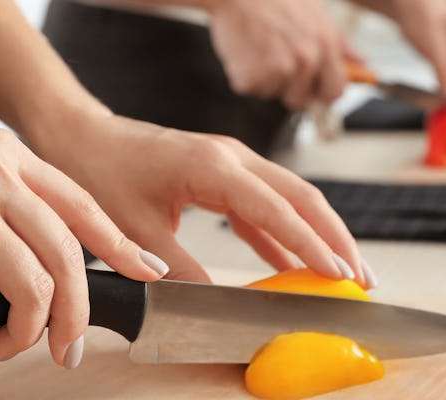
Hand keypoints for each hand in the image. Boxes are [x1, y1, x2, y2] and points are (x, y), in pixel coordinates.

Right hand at [0, 130, 167, 366]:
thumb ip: (9, 207)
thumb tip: (56, 271)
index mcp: (7, 157)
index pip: (82, 207)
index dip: (120, 246)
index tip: (147, 272)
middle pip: (68, 258)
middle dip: (75, 316)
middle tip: (69, 350)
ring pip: (34, 289)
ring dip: (23, 334)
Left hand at [32, 115, 371, 287]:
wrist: (83, 137)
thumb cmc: (103, 172)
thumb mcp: (135, 228)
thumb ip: (176, 269)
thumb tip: (210, 306)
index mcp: (213, 166)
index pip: (277, 208)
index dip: (311, 244)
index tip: (339, 273)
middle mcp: (232, 157)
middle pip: (301, 196)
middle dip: (336, 237)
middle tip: (361, 277)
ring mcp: (232, 163)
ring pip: (291, 199)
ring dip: (319, 234)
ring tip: (345, 272)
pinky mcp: (224, 174)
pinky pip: (266, 206)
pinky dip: (284, 236)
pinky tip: (296, 266)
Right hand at [205, 0, 356, 107]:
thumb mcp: (316, 13)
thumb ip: (340, 42)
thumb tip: (361, 62)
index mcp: (326, 45)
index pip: (335, 91)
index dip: (320, 92)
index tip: (310, 88)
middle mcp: (306, 60)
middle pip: (299, 99)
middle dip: (287, 87)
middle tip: (273, 58)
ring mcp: (280, 70)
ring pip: (272, 93)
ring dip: (263, 78)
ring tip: (258, 48)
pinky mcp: (253, 76)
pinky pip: (250, 89)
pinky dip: (243, 75)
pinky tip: (244, 50)